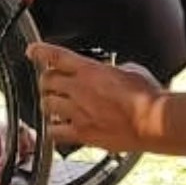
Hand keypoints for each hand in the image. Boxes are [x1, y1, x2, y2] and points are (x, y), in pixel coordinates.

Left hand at [27, 43, 160, 152]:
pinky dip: (53, 129)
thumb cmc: (149, 97)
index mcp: (90, 71)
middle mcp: (79, 90)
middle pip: (46, 81)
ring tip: (54, 105)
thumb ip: (113, 70)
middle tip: (50, 83)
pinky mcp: (82, 134)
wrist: (153, 122)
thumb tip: (112, 71)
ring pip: (46, 105)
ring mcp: (77, 113)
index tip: (32, 51)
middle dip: (46, 81)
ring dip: (48, 103)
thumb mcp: (131, 70)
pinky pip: (54, 132)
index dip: (40, 52)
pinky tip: (58, 127)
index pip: (56, 56)